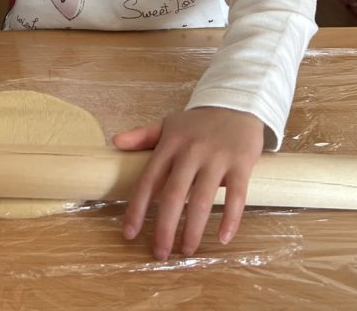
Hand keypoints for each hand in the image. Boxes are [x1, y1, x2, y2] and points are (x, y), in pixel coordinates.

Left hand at [114, 107, 263, 259]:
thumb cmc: (198, 123)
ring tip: (187, 251)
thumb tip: (115, 142)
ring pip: (203, 200)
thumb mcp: (168, 125)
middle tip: (159, 253)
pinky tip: (224, 238)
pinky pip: (237, 196)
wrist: (237, 103)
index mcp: (170, 145)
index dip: (137, 209)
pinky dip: (230, 219)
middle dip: (164, 229)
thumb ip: (143, 136)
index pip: (148, 181)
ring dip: (194, 230)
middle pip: (173, 196)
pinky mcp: (241, 163)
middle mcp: (191, 152)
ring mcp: (217, 158)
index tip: (129, 233)